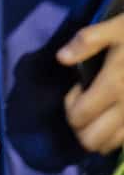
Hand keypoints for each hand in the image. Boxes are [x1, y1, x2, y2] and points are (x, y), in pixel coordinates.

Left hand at [59, 13, 123, 153]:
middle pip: (92, 139)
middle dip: (79, 126)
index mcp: (114, 85)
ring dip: (96, 134)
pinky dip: (114, 138)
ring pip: (109, 145)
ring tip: (98, 112)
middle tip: (82, 106)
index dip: (70, 108)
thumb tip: (61, 58)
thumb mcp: (113, 29)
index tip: (76, 90)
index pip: (80, 115)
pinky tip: (112, 120)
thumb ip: (86, 41)